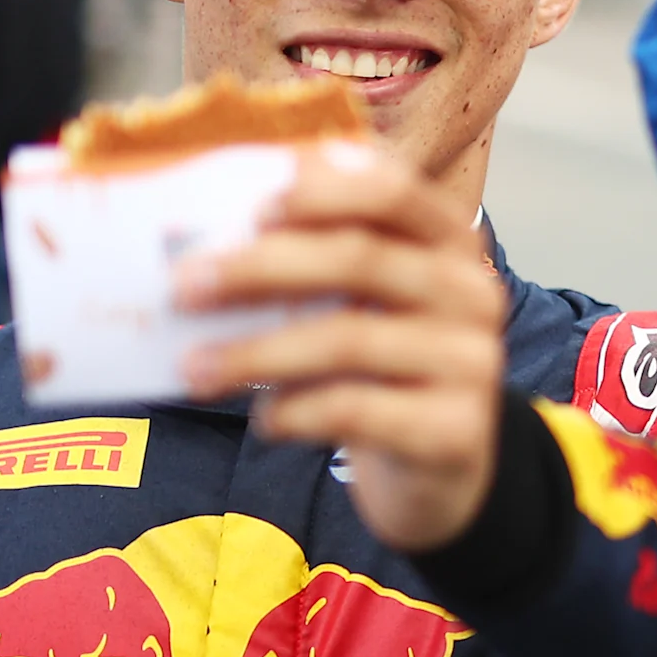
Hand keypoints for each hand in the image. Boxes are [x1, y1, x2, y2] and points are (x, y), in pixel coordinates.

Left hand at [179, 144, 509, 552]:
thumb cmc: (383, 367)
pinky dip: (293, 411)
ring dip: (257, 353)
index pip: (394, 191)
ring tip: (195, 370)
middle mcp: (472, 292)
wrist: (442, 465)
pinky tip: (265, 418)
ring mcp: (471, 361)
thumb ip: (317, 261)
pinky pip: (354, 409)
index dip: (322, 193)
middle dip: (261, 268)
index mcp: (449, 242)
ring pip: (349, 339)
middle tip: (184, 286)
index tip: (251, 209)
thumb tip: (208, 239)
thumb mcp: (366, 303)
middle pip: (361, 260)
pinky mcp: (454, 428)